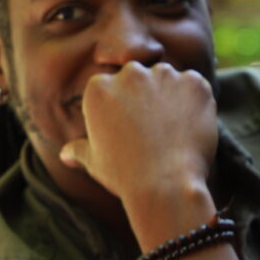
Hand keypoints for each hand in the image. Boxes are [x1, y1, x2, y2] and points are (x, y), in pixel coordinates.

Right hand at [57, 63, 216, 203]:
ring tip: (173, 130)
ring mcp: (164, 75)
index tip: (129, 130)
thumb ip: (79, 150)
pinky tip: (189, 127)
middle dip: (144, 97)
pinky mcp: (194, 82)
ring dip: (170, 97)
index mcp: (98, 88)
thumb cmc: (125, 175)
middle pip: (138, 77)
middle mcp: (130, 74)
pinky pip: (194, 86)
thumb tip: (64, 155)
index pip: (111, 86)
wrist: (165, 185)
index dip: (121, 109)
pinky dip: (194, 102)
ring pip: (167, 80)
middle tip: (153, 130)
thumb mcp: (94, 162)